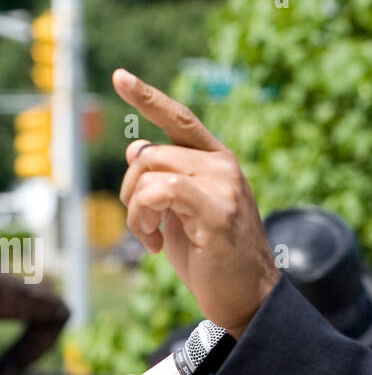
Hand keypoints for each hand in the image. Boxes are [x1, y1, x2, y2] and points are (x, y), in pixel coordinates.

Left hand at [112, 69, 278, 337]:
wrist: (248, 297)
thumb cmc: (213, 258)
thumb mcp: (180, 213)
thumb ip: (162, 179)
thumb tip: (134, 147)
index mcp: (216, 161)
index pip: (179, 119)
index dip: (148, 97)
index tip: (120, 77)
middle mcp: (222, 165)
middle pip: (149, 151)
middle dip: (129, 189)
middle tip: (141, 225)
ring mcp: (223, 185)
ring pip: (151, 171)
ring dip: (135, 210)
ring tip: (150, 238)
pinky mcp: (217, 210)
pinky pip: (161, 191)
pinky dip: (144, 217)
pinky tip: (155, 243)